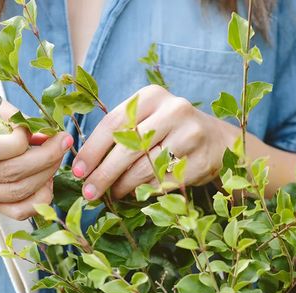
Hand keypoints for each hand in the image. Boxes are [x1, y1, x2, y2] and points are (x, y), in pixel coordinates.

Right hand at [0, 101, 72, 219]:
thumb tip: (43, 132)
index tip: (30, 130)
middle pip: (11, 172)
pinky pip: (19, 212)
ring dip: (46, 175)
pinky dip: (40, 199)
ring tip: (56, 159)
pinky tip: (47, 182)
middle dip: (46, 157)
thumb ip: (6, 114)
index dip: (19, 140)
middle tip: (62, 143)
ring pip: (19, 192)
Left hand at [71, 85, 236, 200]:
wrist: (217, 141)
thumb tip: (85, 165)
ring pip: (144, 168)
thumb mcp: (147, 120)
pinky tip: (140, 193)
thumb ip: (120, 133)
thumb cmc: (170, 131)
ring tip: (114, 193)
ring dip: (124, 186)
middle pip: (127, 148)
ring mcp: (189, 135)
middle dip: (104, 174)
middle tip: (89, 193)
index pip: (113, 124)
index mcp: (151, 96)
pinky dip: (147, 191)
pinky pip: (163, 182)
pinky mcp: (200, 160)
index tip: (78, 172)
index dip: (92, 151)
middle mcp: (173, 110)